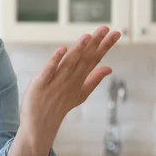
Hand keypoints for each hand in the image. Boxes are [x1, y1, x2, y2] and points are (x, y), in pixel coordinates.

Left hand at [19, 26, 120, 145]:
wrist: (40, 126)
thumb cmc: (58, 107)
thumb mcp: (79, 94)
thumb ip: (94, 80)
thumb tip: (109, 68)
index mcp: (78, 80)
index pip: (93, 60)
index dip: (104, 46)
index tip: (115, 32)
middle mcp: (69, 80)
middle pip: (83, 60)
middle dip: (95, 44)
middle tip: (107, 29)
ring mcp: (55, 83)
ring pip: (68, 64)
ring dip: (78, 50)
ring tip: (88, 36)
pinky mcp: (40, 85)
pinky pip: (48, 71)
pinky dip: (55, 61)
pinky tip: (62, 50)